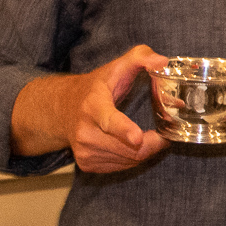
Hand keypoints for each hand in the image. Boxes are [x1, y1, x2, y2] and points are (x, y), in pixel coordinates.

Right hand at [12, 46, 169, 170]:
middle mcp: (84, 131)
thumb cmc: (97, 87)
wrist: (63, 108)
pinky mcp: (86, 164)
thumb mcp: (117, 67)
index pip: (109, 120)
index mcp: (93, 106)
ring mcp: (84, 150)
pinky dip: (132, 158)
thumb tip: (161, 61)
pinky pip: (122, 167)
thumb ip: (141, 57)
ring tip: (141, 136)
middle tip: (162, 134)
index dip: (124, 130)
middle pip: (130, 148)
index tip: (137, 137)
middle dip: (153, 143)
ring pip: (130, 160)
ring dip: (144, 151)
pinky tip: (126, 144)